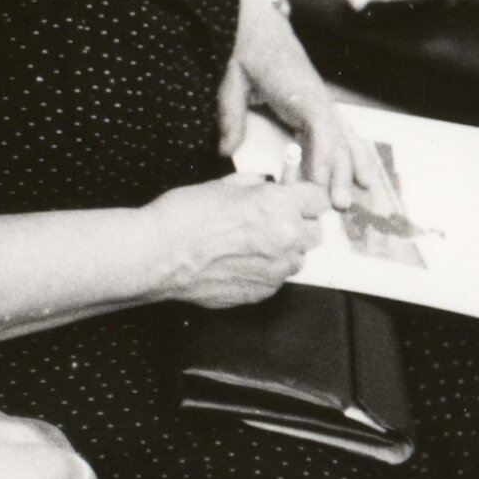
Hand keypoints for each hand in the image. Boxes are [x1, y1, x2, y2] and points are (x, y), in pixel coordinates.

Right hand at [149, 173, 328, 308]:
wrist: (159, 254)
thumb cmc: (185, 216)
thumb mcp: (223, 185)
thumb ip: (255, 186)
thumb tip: (266, 186)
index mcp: (278, 205)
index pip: (319, 200)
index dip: (305, 197)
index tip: (296, 198)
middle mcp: (285, 238)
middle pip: (315, 232)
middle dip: (299, 224)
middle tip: (273, 220)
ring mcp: (275, 270)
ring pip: (297, 258)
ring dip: (284, 250)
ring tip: (251, 244)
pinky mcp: (262, 293)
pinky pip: (276, 279)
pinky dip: (265, 270)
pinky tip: (238, 262)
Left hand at [219, 0, 381, 209]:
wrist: (255, 19)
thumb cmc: (245, 45)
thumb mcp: (231, 77)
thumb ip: (230, 114)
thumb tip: (225, 149)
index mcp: (298, 89)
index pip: (319, 126)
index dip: (323, 156)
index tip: (320, 184)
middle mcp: (316, 97)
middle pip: (337, 138)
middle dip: (342, 173)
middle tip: (341, 205)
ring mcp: (321, 100)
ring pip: (346, 136)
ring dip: (357, 166)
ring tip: (370, 197)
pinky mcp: (317, 104)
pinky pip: (340, 132)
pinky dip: (353, 153)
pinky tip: (364, 175)